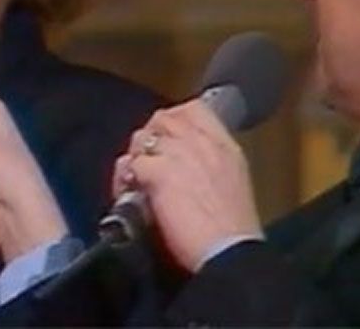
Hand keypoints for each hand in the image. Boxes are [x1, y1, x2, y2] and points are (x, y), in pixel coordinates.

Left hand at [113, 100, 261, 272]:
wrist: (230, 250)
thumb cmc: (233, 227)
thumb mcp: (233, 181)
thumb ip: (211, 162)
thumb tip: (186, 162)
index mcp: (223, 145)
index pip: (193, 110)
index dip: (173, 118)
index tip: (165, 136)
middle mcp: (200, 143)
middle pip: (162, 119)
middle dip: (149, 137)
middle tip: (146, 160)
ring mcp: (178, 155)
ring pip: (142, 139)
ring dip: (135, 158)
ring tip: (135, 179)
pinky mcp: (159, 174)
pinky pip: (132, 164)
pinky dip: (126, 179)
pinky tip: (130, 194)